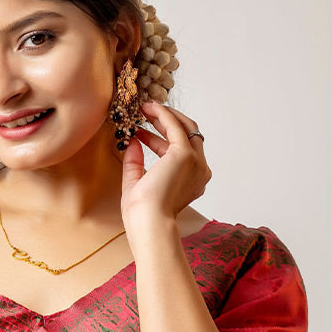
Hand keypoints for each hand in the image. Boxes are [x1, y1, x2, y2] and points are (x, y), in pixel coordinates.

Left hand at [120, 101, 210, 228]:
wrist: (148, 222)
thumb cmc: (143, 214)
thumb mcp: (136, 183)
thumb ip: (135, 163)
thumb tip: (132, 142)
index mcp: (192, 180)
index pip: (181, 151)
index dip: (161, 138)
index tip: (143, 131)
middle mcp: (199, 170)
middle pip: (189, 134)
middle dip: (167, 121)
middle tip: (146, 113)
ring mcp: (195, 161)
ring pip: (185, 127)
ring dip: (165, 115)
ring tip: (145, 109)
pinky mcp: (185, 154)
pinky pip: (175, 126)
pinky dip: (162, 115)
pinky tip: (148, 109)